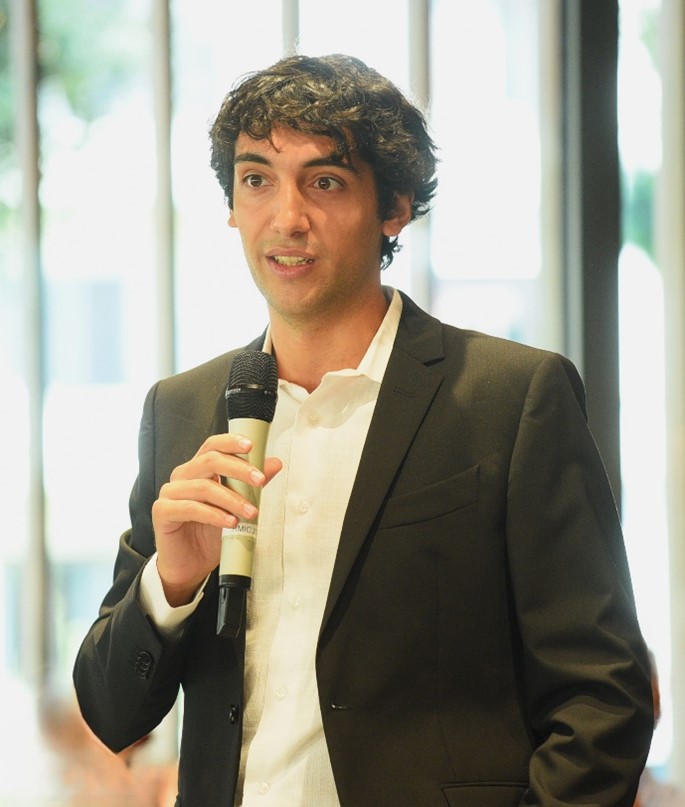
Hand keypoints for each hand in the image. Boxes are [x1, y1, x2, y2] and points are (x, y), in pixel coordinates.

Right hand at [151, 433, 281, 605]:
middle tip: (259, 481)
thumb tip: (274, 463)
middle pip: (209, 460)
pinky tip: (230, 522)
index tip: (251, 446)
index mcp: (198, 470)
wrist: (190, 566)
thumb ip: (251, 485)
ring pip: (204, 487)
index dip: (230, 442)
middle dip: (238, 469)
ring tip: (250, 512)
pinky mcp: (162, 512)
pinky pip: (191, 508)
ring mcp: (170, 493)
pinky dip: (214, 515)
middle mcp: (182, 477)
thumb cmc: (210, 534)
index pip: (212, 446)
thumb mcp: (236, 507)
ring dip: (232, 499)